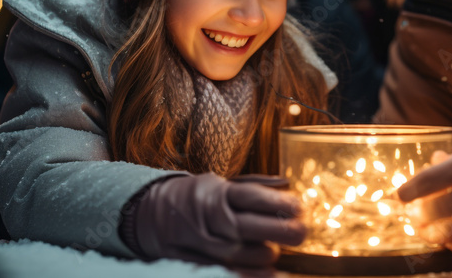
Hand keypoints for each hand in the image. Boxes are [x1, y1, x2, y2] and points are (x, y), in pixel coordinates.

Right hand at [133, 173, 305, 266]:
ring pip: (246, 254)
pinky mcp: (198, 264)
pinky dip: (254, 275)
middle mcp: (212, 219)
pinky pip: (231, 272)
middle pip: (254, 227)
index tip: (299, 207)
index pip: (254, 197)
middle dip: (284, 231)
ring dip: (268, 254)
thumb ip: (254, 185)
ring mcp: (204, 244)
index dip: (280, 202)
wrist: (151, 215)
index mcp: (218, 193)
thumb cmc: (196, 198)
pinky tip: (272, 274)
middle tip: (300, 232)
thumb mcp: (220, 183)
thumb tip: (287, 184)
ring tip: (275, 250)